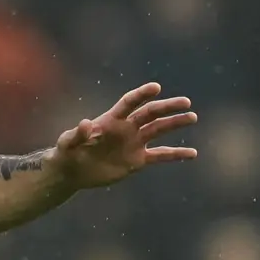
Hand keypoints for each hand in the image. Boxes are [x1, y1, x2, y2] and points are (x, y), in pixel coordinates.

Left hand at [49, 82, 197, 189]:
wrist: (72, 172)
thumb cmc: (67, 152)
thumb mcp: (68, 143)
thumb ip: (77, 134)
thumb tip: (86, 123)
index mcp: (110, 120)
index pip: (129, 103)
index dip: (141, 95)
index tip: (156, 87)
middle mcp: (126, 128)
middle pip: (150, 114)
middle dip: (167, 107)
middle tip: (186, 102)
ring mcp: (133, 143)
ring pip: (158, 130)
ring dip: (175, 124)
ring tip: (192, 117)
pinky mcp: (137, 160)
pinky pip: (160, 156)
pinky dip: (176, 154)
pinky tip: (192, 153)